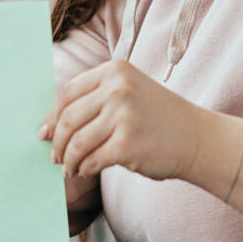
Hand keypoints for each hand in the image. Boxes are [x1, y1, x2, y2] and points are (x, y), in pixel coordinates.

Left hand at [40, 59, 207, 182]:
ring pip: (77, 142)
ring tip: (69, 168)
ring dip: (68, 160)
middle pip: (68, 118)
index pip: (67, 93)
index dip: (52, 116)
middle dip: (56, 142)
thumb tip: (50, 123)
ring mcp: (123, 114)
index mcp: (115, 71)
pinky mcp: (127, 143)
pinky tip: (87, 170)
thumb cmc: (159, 119)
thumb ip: (95, 99)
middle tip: (54, 157)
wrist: (198, 138)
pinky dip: (85, 168)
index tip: (44, 133)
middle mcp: (118, 88)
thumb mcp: (129, 93)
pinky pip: (92, 159)